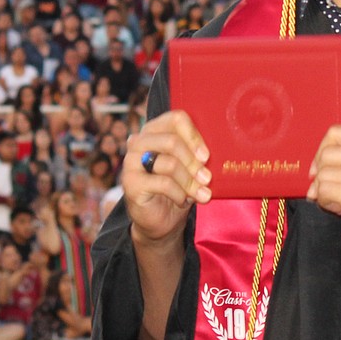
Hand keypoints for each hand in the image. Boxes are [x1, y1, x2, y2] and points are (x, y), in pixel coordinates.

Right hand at [122, 110, 210, 247]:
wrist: (159, 220)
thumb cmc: (177, 188)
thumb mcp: (189, 167)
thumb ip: (197, 155)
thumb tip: (210, 155)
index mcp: (155, 131)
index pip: (175, 119)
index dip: (194, 136)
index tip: (206, 156)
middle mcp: (139, 142)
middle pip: (172, 141)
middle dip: (193, 162)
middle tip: (207, 178)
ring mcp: (131, 162)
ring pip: (169, 163)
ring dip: (190, 181)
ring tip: (202, 194)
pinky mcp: (131, 183)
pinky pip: (163, 183)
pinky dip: (179, 194)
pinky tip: (183, 201)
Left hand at [307, 125, 340, 266]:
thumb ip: (338, 156)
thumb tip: (311, 168)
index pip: (336, 133)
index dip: (323, 149)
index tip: (325, 166)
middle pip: (327, 154)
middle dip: (322, 173)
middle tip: (333, 187)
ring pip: (323, 173)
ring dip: (323, 189)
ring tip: (338, 198)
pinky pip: (324, 190)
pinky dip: (324, 201)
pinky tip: (338, 207)